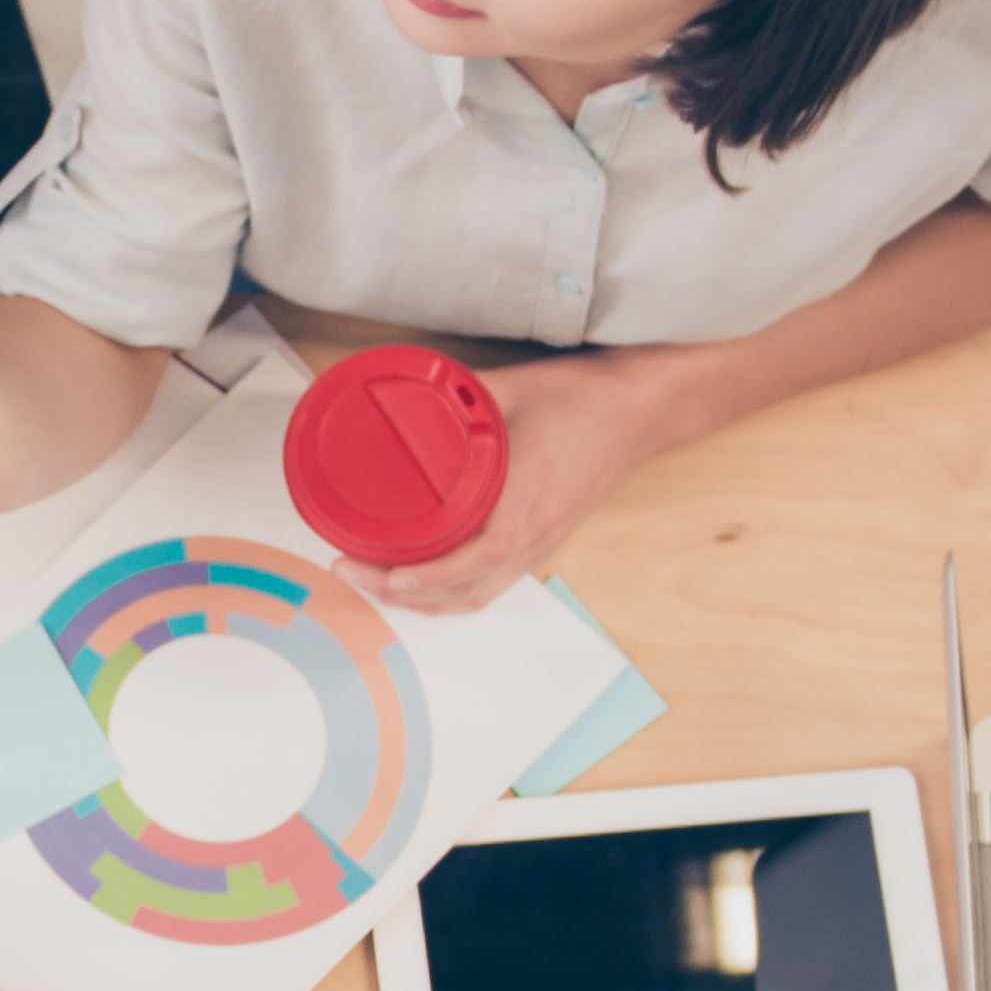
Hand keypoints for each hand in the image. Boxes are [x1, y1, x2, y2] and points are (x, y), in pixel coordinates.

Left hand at [335, 353, 641, 624]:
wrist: (639, 411)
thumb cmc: (585, 400)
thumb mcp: (514, 387)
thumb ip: (460, 394)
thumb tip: (408, 392)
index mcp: (530, 496)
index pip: (478, 556)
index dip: (431, 575)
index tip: (387, 573)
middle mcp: (537, 532)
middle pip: (466, 589)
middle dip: (403, 593)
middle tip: (350, 571)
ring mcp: (542, 543)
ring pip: (478, 596)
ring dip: (424, 602)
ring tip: (374, 582)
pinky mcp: (543, 543)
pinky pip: (492, 586)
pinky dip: (451, 595)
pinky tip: (421, 585)